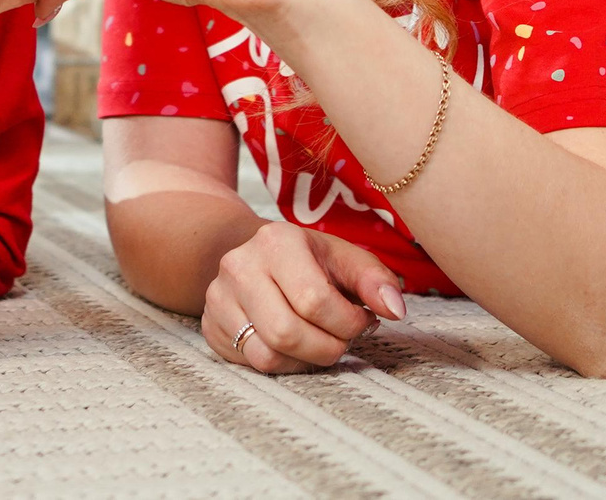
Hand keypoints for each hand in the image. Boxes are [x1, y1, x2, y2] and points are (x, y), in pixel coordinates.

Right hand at [203, 224, 405, 373]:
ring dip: (305, 360)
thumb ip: (376, 281)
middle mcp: (239, 265)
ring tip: (319, 342)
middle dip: (327, 348)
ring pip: (267, 355)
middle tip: (341, 338)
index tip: (361, 319)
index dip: (348, 323)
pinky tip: (294, 346)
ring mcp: (218, 296)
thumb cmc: (311, 262)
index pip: (314, 301)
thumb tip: (395, 310)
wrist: (256, 255)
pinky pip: (251, 364)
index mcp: (277, 241)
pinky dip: (282, 364)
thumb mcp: (346, 260)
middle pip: (287, 333)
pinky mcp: (210, 324)